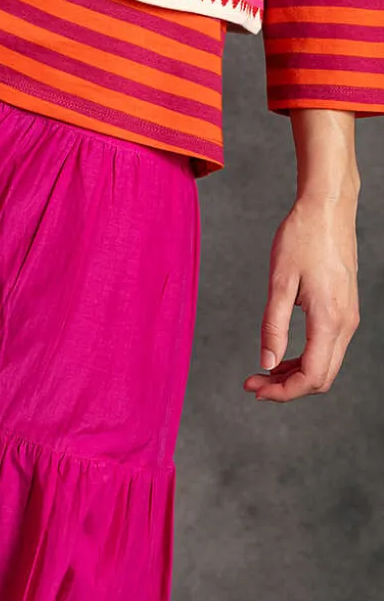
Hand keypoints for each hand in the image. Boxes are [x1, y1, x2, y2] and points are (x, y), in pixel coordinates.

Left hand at [243, 109, 360, 402]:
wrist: (327, 208)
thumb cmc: (301, 238)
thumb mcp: (280, 281)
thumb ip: (273, 325)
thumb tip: (266, 362)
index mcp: (330, 320)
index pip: (312, 376)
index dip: (282, 391)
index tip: (253, 387)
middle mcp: (345, 324)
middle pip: (321, 377)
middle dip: (287, 388)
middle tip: (252, 383)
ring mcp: (348, 317)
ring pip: (326, 364)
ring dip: (295, 374)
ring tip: (263, 371)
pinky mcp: (344, 309)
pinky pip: (327, 347)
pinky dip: (305, 357)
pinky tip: (281, 353)